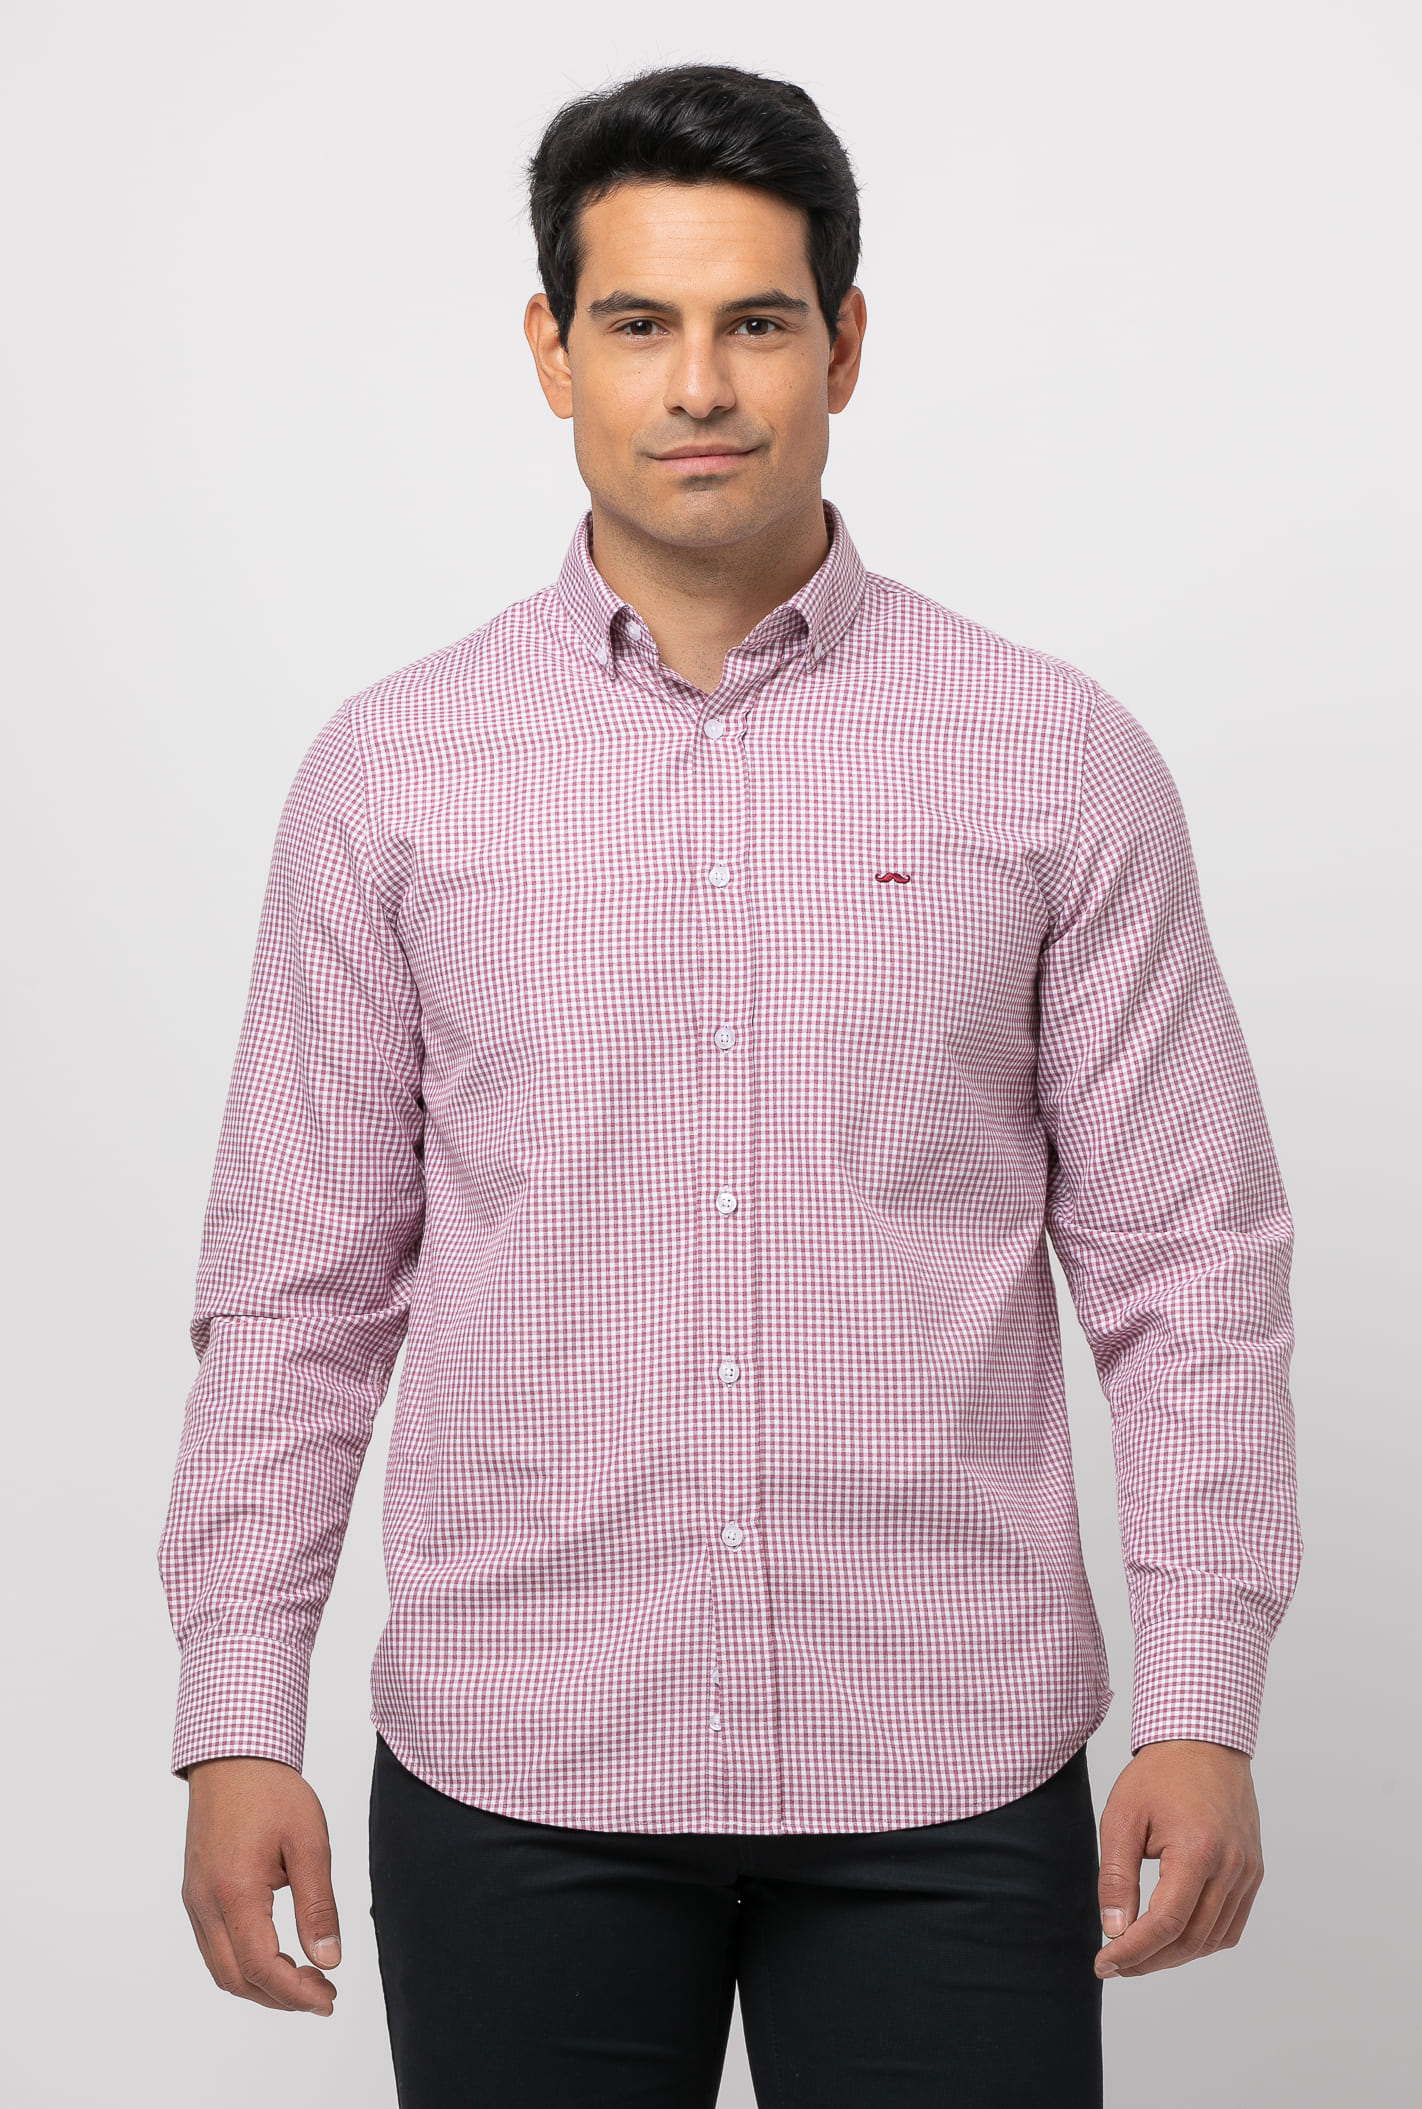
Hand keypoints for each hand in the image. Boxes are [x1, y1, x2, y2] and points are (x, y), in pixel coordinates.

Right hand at [182, 1756, 341, 2013]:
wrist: (232, 1758)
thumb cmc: (271, 1791)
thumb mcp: (309, 1843)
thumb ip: (318, 1906)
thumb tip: (329, 1960)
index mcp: (234, 1890)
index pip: (261, 1966)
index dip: (296, 1993)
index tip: (328, 2000)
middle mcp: (205, 1902)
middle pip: (235, 1978)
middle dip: (280, 1998)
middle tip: (323, 1995)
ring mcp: (195, 1899)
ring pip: (221, 1968)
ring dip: (261, 1985)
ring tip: (304, 1980)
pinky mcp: (194, 1893)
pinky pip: (213, 1947)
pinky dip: (244, 1965)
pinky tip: (276, 1956)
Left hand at [1095, 1739, 1263, 1978]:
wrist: (1203, 1743)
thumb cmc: (1159, 1776)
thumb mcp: (1122, 1817)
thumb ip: (1116, 1876)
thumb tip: (1114, 1930)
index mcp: (1198, 1850)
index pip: (1165, 1924)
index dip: (1132, 1951)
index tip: (1104, 1962)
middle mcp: (1231, 1867)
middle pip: (1190, 1940)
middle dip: (1148, 1960)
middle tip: (1115, 1964)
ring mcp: (1247, 1872)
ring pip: (1212, 1939)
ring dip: (1174, 1956)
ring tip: (1138, 1954)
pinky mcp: (1253, 1872)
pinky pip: (1231, 1926)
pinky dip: (1202, 1941)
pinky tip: (1173, 1938)